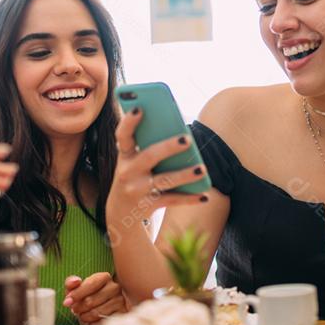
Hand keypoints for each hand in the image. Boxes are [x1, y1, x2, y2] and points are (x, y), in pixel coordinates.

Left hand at [62, 273, 128, 324]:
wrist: (103, 305)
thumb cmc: (88, 294)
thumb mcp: (77, 287)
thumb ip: (72, 283)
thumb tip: (75, 282)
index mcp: (104, 277)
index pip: (90, 284)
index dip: (77, 294)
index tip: (67, 302)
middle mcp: (114, 287)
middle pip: (91, 301)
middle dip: (78, 307)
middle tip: (74, 310)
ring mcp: (120, 300)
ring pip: (96, 312)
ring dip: (85, 316)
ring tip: (82, 314)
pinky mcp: (122, 313)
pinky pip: (103, 321)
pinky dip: (93, 322)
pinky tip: (91, 319)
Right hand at [106, 108, 208, 222]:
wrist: (120, 215)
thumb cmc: (135, 178)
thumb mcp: (134, 162)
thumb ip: (151, 146)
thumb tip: (182, 135)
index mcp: (125, 155)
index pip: (123, 135)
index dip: (129, 122)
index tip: (139, 108)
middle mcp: (128, 172)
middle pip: (149, 156)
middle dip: (168, 147)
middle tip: (187, 139)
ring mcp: (137, 190)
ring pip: (164, 180)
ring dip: (184, 175)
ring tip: (201, 169)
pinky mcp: (148, 205)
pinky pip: (172, 200)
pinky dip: (190, 198)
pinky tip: (204, 195)